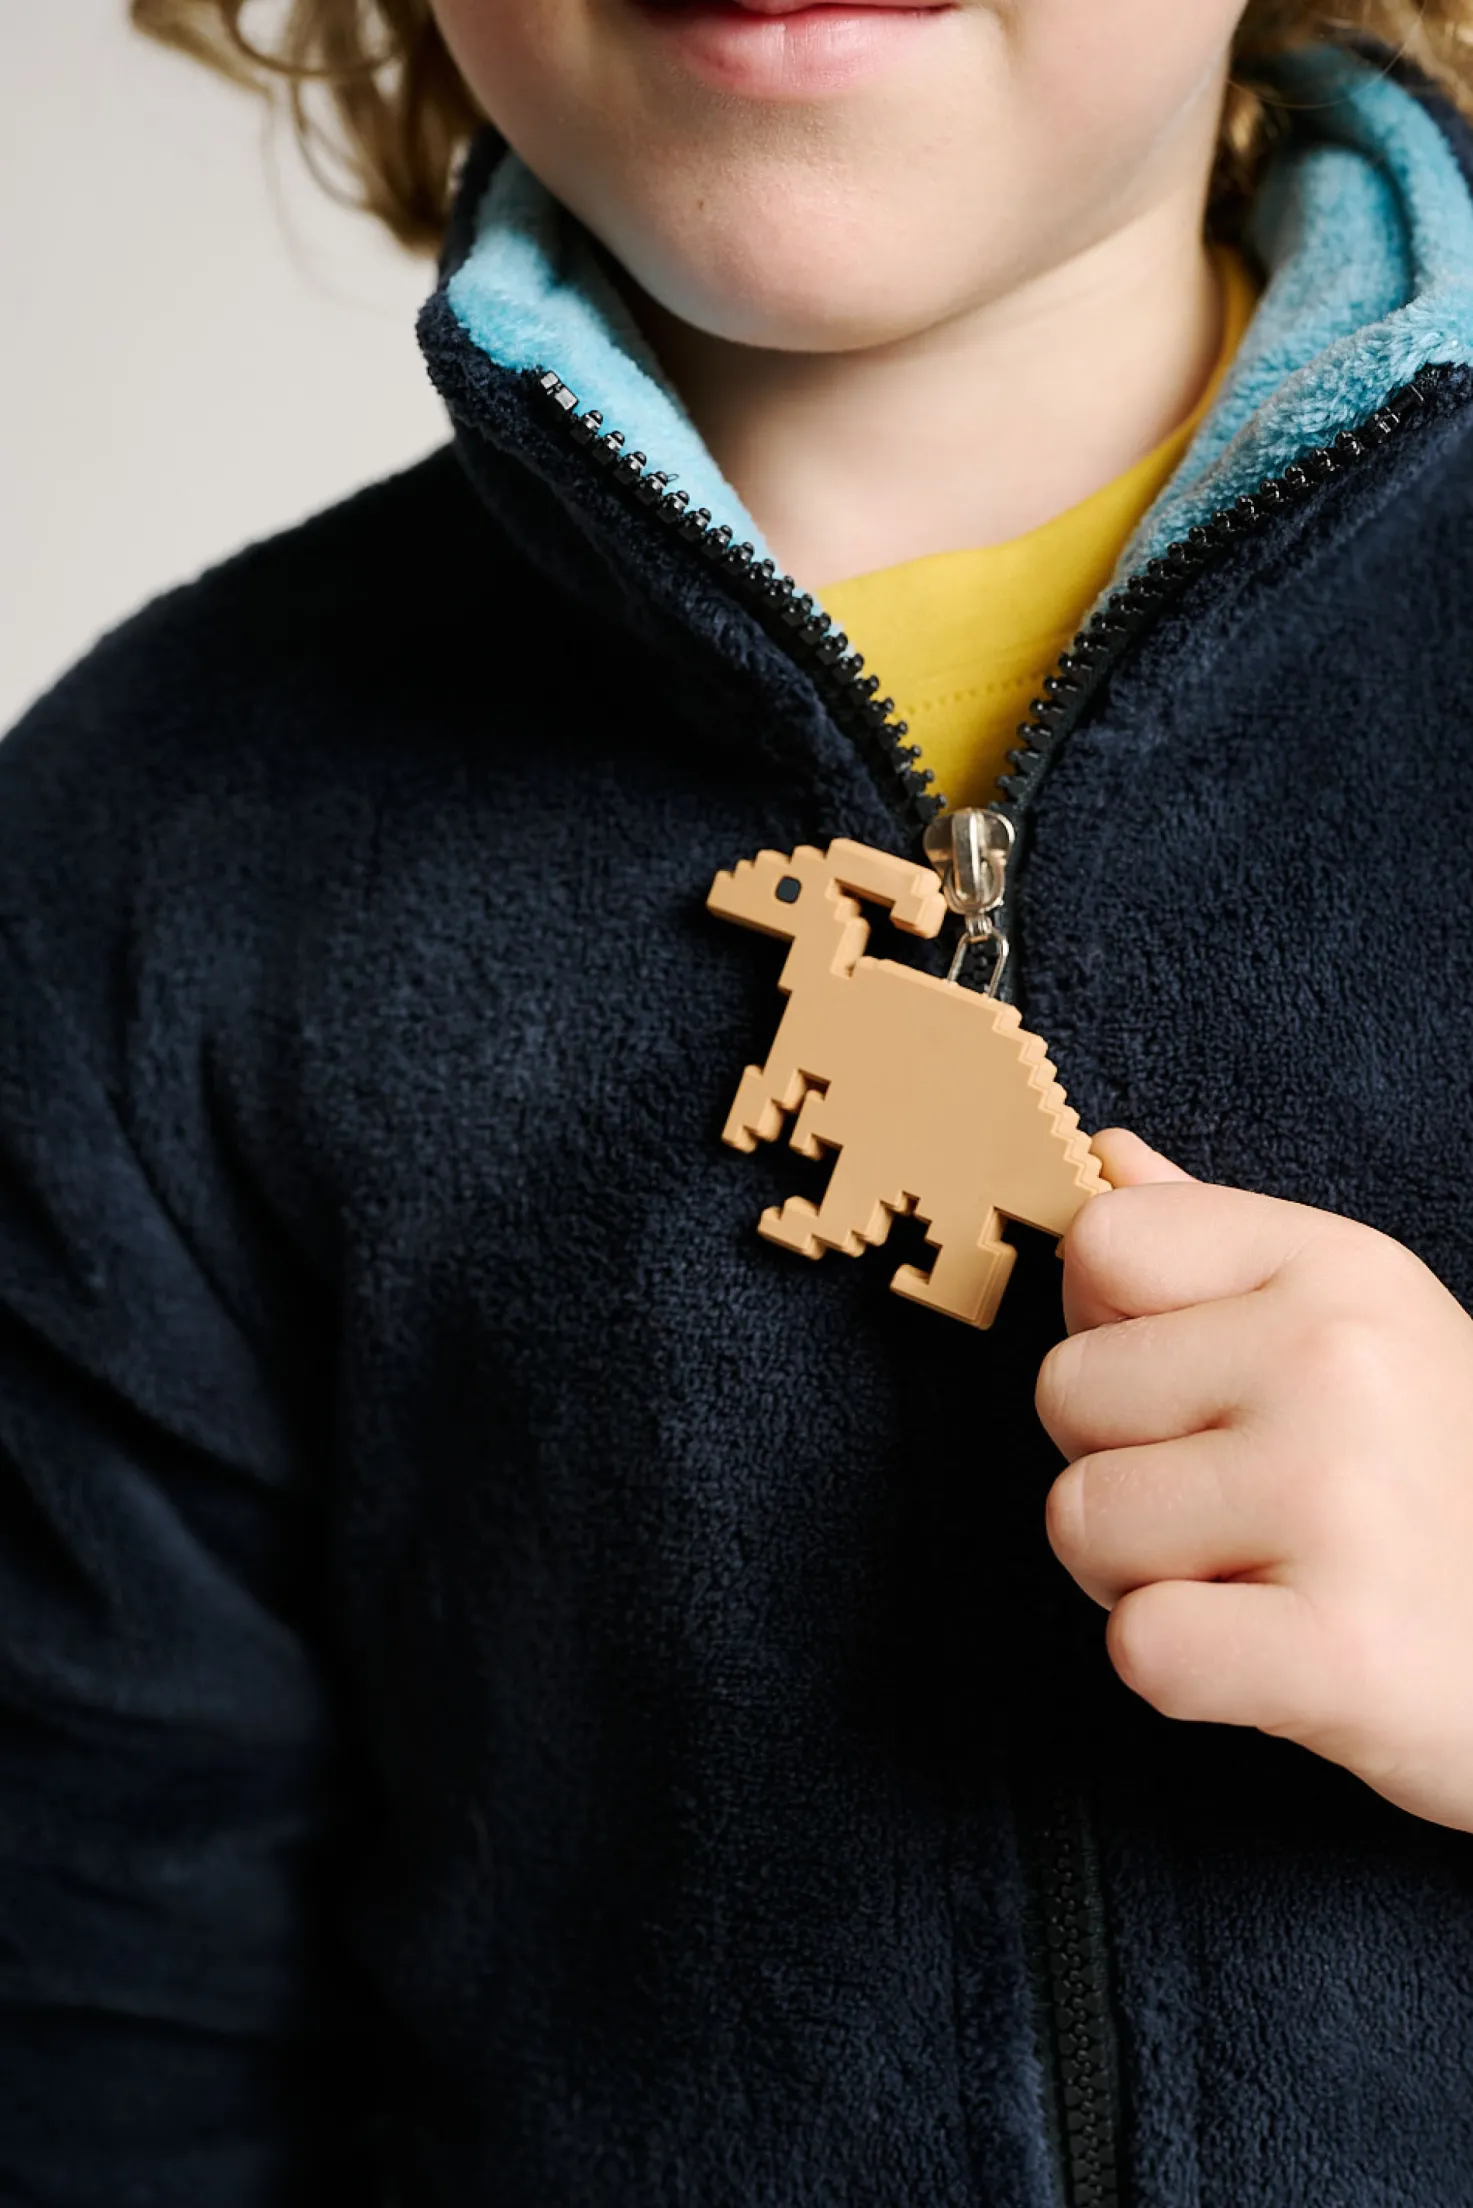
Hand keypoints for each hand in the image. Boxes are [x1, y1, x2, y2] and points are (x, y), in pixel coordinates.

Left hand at [1036, 1129, 1472, 1831]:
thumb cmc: (1444, 1487)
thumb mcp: (1366, 1329)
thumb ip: (1221, 1245)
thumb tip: (1108, 1155)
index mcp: (1338, 1270)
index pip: (1101, 1244)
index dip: (1114, 1331)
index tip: (1200, 1392)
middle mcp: (1337, 1360)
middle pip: (1065, 1390)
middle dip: (1121, 1465)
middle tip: (1246, 1511)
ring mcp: (1338, 1498)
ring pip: (1079, 1520)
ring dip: (1141, 1573)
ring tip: (1263, 1579)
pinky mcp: (1338, 1649)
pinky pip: (1140, 1646)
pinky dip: (1184, 1671)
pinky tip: (1274, 1657)